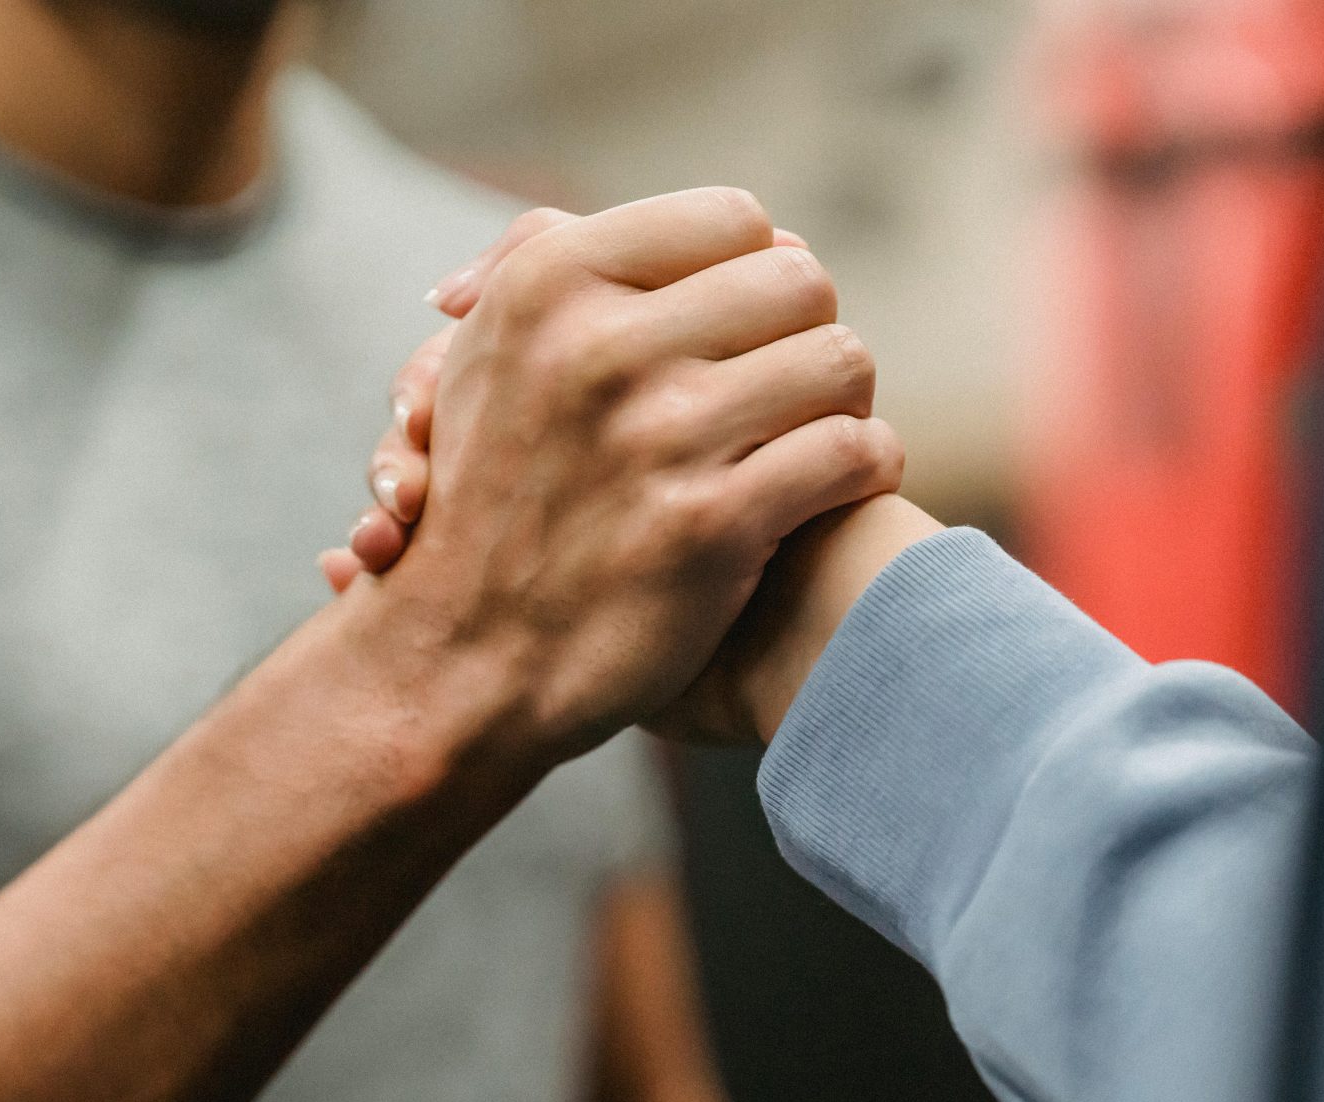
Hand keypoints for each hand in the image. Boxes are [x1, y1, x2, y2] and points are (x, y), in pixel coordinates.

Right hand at [329, 188, 903, 758]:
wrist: (458, 662)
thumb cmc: (491, 503)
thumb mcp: (487, 356)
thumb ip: (572, 266)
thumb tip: (725, 229)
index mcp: (546, 285)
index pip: (732, 218)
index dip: (756, 273)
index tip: (744, 330)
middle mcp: (599, 346)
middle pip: (800, 280)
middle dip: (805, 335)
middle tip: (789, 387)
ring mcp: (656, 436)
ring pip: (839, 360)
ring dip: (843, 402)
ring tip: (815, 436)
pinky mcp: (708, 525)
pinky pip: (854, 452)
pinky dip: (865, 468)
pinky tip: (835, 488)